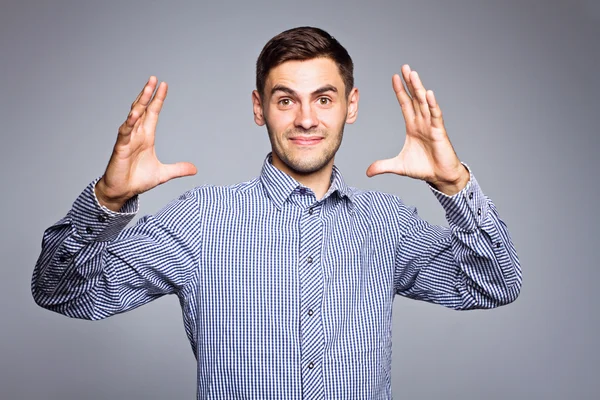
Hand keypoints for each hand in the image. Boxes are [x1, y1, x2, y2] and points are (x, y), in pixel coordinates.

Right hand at [95, 76, 196, 210]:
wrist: (122, 192)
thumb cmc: (138, 180)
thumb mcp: (163, 173)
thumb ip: (178, 169)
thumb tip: (194, 169)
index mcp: (146, 137)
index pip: (153, 113)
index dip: (158, 100)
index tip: (164, 85)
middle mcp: (136, 134)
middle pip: (142, 109)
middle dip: (148, 94)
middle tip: (154, 79)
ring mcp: (128, 140)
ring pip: (133, 116)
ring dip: (139, 103)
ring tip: (146, 89)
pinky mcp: (120, 148)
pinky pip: (124, 133)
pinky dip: (129, 123)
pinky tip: (134, 114)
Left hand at [366, 65, 468, 194]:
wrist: (440, 177)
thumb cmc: (423, 168)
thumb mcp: (398, 166)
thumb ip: (383, 166)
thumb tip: (367, 172)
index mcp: (413, 126)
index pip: (405, 104)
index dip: (400, 91)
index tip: (394, 77)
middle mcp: (422, 122)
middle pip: (415, 98)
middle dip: (409, 83)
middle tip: (405, 67)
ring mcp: (431, 125)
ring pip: (424, 103)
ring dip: (419, 88)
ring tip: (413, 74)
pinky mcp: (439, 132)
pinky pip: (435, 115)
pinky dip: (432, 104)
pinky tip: (428, 93)